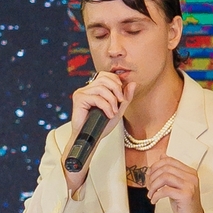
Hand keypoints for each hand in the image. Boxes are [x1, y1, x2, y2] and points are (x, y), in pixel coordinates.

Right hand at [65, 71, 130, 189]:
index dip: (116, 82)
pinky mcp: (79, 99)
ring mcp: (82, 92)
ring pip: (102, 88)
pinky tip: (108, 115)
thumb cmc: (102, 125)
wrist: (92, 138)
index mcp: (95, 88)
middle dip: (117, 90)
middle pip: (105, 78)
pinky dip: (106, 107)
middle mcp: (87, 88)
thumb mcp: (118, 110)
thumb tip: (133, 83)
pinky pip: (97, 98)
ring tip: (113, 112)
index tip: (122, 96)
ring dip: (112, 101)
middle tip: (121, 102)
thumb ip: (125, 97)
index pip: (106, 75)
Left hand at [144, 153, 203, 212]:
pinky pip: (165, 190)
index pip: (169, 160)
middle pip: (166, 168)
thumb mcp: (176, 185)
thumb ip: (171, 171)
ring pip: (165, 177)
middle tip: (148, 186)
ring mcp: (189, 185)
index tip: (149, 174)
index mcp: (189, 172)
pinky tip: (154, 200)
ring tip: (151, 193)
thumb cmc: (184, 204)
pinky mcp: (186, 195)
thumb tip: (162, 156)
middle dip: (153, 176)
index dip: (155, 166)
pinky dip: (156, 195)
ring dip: (153, 186)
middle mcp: (191, 177)